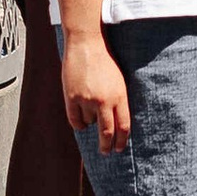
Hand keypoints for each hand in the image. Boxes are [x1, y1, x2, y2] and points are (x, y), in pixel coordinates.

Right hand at [63, 31, 130, 152]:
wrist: (87, 44)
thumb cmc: (105, 61)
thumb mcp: (119, 81)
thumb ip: (118, 102)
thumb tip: (117, 124)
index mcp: (120, 96)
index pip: (123, 126)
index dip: (122, 141)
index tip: (119, 148)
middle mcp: (104, 100)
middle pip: (107, 132)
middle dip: (107, 145)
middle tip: (106, 151)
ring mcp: (87, 99)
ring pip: (89, 123)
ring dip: (91, 122)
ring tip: (90, 109)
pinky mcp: (72, 97)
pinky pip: (75, 120)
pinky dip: (79, 123)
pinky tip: (81, 121)